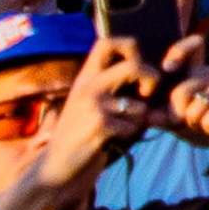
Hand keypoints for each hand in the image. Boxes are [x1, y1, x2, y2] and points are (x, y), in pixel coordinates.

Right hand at [38, 37, 163, 187]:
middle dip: (151, 79)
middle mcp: (89, 86)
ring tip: (120, 127)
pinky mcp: (100, 126)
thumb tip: (152, 74)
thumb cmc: (80, 134)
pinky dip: (130, 134)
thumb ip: (111, 86)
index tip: (137, 63)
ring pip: (140, 104)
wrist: (55, 166)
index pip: (108, 43)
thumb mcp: (88, 103)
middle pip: (135, 66)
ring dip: (138, 119)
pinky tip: (112, 140)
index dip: (130, 46)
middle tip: (146, 95)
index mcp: (86, 77)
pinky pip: (133, 125)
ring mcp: (93, 105)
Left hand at [160, 54, 208, 161]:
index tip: (168, 68)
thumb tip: (146, 117)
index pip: (192, 48)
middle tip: (192, 121)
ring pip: (194, 108)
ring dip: (197, 124)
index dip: (178, 52)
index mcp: (200, 72)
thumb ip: (164, 117)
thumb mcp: (182, 122)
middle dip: (179, 115)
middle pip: (180, 91)